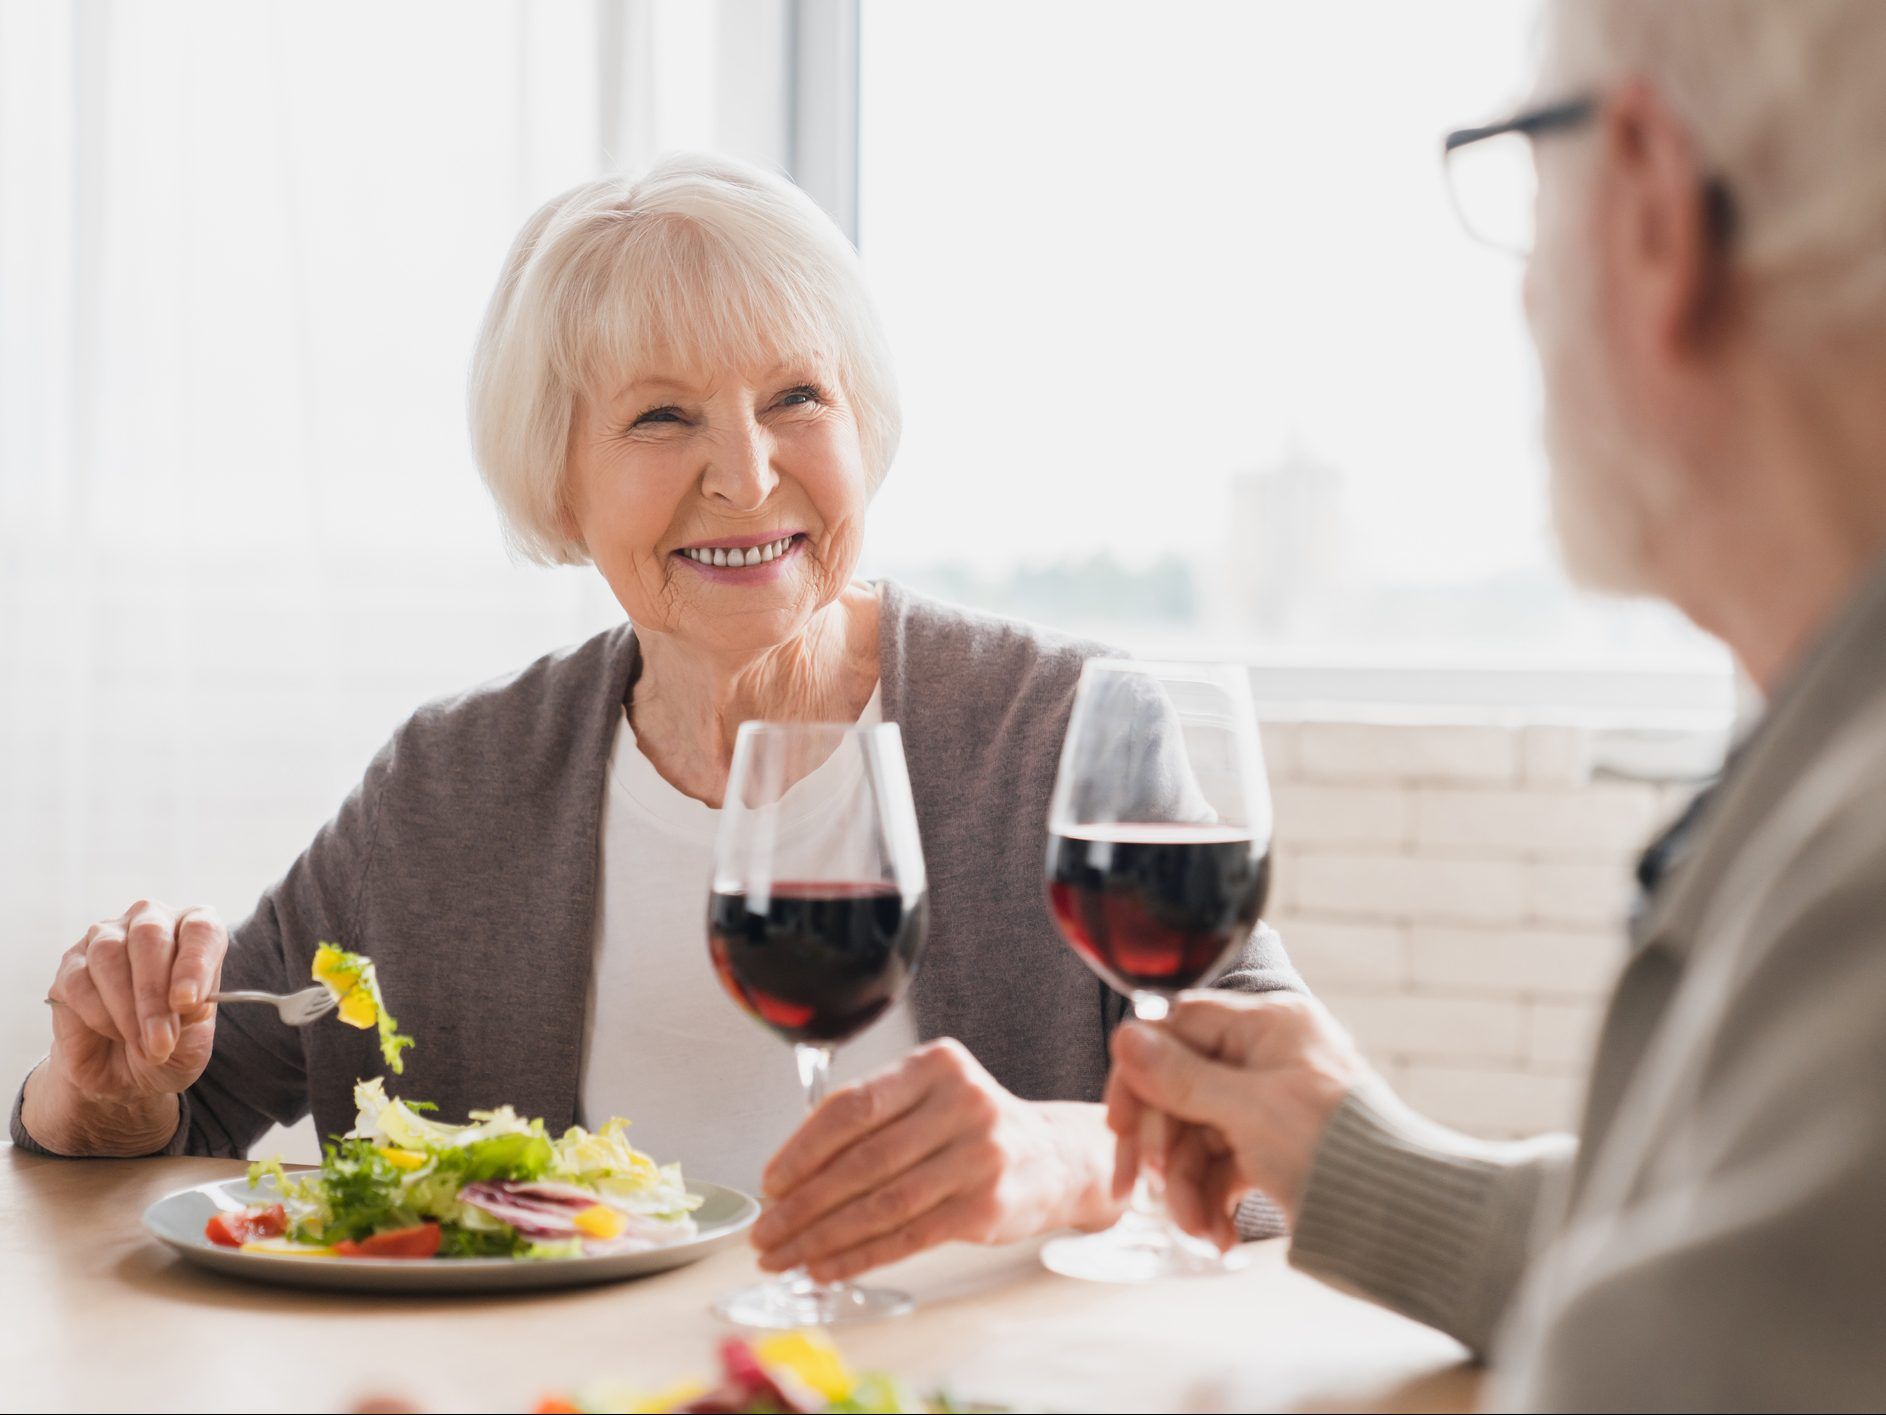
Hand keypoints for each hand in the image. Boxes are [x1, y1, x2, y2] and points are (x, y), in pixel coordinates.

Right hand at [45, 899, 225, 1102]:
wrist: (123, 1072)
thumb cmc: (170, 1044)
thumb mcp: (194, 1041)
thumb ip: (195, 1018)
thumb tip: (189, 1001)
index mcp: (195, 930)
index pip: (201, 928)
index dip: (195, 964)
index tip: (188, 1003)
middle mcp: (150, 921)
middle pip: (149, 936)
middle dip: (155, 993)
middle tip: (161, 1039)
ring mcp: (105, 938)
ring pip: (109, 954)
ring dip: (127, 1008)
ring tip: (143, 1046)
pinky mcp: (70, 965)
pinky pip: (79, 981)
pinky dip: (99, 1015)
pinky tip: (114, 1034)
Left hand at [752, 1038, 1116, 1281]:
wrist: (1055, 1158)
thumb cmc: (973, 1127)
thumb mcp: (930, 1096)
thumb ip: (871, 1119)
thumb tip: (788, 1176)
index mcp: (936, 1065)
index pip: (853, 1106)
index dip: (802, 1149)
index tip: (771, 1182)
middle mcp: (963, 1105)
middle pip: (863, 1161)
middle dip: (803, 1203)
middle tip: (766, 1231)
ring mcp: (980, 1157)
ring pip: (881, 1204)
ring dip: (822, 1237)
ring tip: (785, 1255)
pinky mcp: (987, 1207)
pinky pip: (907, 1237)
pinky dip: (858, 1257)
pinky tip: (826, 1268)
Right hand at [1105, 991, 1371, 1244]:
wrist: (1401, 1220)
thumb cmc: (1337, 1150)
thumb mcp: (1249, 1109)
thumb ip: (1180, 1075)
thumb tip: (1125, 1037)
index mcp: (1269, 1025)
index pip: (1178, 1026)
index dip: (1141, 1071)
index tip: (1119, 1121)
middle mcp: (1268, 1057)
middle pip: (1180, 1087)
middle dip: (1163, 1147)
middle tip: (1143, 1187)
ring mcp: (1269, 1104)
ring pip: (1196, 1134)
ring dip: (1186, 1186)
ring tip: (1197, 1228)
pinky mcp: (1273, 1148)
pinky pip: (1221, 1165)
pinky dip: (1211, 1199)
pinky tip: (1216, 1234)